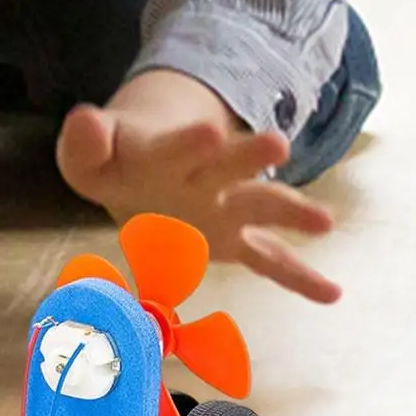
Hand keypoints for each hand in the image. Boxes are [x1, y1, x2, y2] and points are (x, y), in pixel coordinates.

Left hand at [55, 69, 340, 303]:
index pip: (176, 146)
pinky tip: (331, 294)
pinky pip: (269, 260)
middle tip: (278, 144)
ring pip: (259, 206)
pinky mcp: (233, 241)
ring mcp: (224, 208)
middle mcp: (204, 177)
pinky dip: (299, 278)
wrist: (142, 168)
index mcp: (165, 154)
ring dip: (290, 212)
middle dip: (249, 157)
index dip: (188, 141)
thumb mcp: (89, 155)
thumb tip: (84, 120)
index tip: (209, 132)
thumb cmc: (116, 162)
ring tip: (325, 222)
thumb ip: (85, 143)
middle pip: (229, 166)